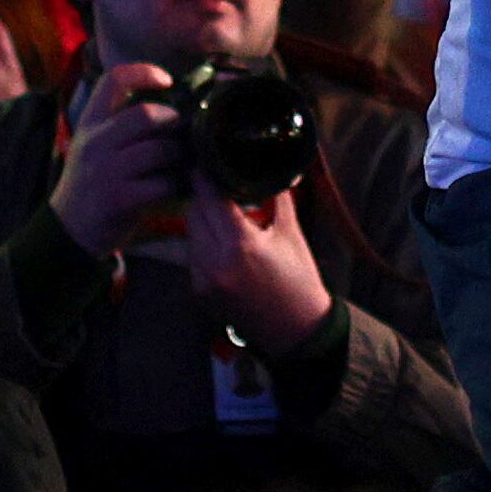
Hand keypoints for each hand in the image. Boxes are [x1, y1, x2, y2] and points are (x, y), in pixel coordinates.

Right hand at [49, 64, 181, 255]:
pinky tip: (180, 186)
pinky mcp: (119, 199)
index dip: (144, 72)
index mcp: (90, 123)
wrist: (67, 231)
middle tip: (184, 131)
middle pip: (146, 115)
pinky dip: (179, 184)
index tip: (167, 80)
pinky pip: (164, 184)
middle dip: (175, 121)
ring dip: (182, 156)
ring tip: (186, 161)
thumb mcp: (95, 145)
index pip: (113, 80)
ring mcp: (105, 171)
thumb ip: (122, 123)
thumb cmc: (92, 183)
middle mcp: (94, 143)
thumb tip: (172, 104)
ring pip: (160, 150)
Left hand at [186, 171, 334, 356]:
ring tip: (221, 212)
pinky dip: (203, 242)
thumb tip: (272, 168)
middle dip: (204, 197)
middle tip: (215, 183)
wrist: (296, 329)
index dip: (206, 178)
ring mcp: (203, 280)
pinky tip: (222, 241)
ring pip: (191, 233)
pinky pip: (193, 255)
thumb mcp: (291, 233)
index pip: (211, 199)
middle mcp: (215, 262)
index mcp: (241, 244)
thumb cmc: (299, 278)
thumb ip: (277, 197)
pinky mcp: (199, 292)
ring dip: (202, 219)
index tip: (205, 162)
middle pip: (195, 213)